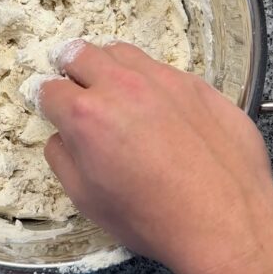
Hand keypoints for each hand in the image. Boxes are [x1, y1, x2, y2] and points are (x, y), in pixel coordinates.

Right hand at [40, 40, 272, 273]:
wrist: (225, 221)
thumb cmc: (153, 217)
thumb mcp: (87, 200)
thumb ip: (63, 159)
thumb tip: (63, 137)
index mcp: (86, 115)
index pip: (49, 89)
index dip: (47, 102)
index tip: (53, 109)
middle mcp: (121, 86)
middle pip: (79, 53)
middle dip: (70, 69)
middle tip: (77, 88)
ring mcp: (162, 79)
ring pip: (121, 52)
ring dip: (109, 66)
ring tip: (115, 90)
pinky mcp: (196, 84)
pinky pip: (161, 69)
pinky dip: (149, 81)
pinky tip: (158, 108)